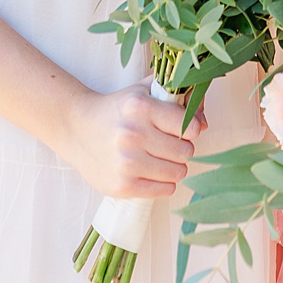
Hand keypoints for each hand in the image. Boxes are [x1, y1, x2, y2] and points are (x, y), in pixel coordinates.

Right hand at [57, 82, 206, 199]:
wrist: (76, 128)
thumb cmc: (117, 109)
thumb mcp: (144, 92)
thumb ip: (178, 97)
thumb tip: (205, 122)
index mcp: (140, 107)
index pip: (189, 127)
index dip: (191, 129)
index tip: (183, 130)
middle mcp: (133, 134)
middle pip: (186, 151)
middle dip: (183, 149)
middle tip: (170, 145)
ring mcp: (127, 162)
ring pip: (177, 172)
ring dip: (175, 167)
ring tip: (162, 159)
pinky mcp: (122, 185)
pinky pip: (164, 190)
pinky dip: (165, 183)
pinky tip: (154, 173)